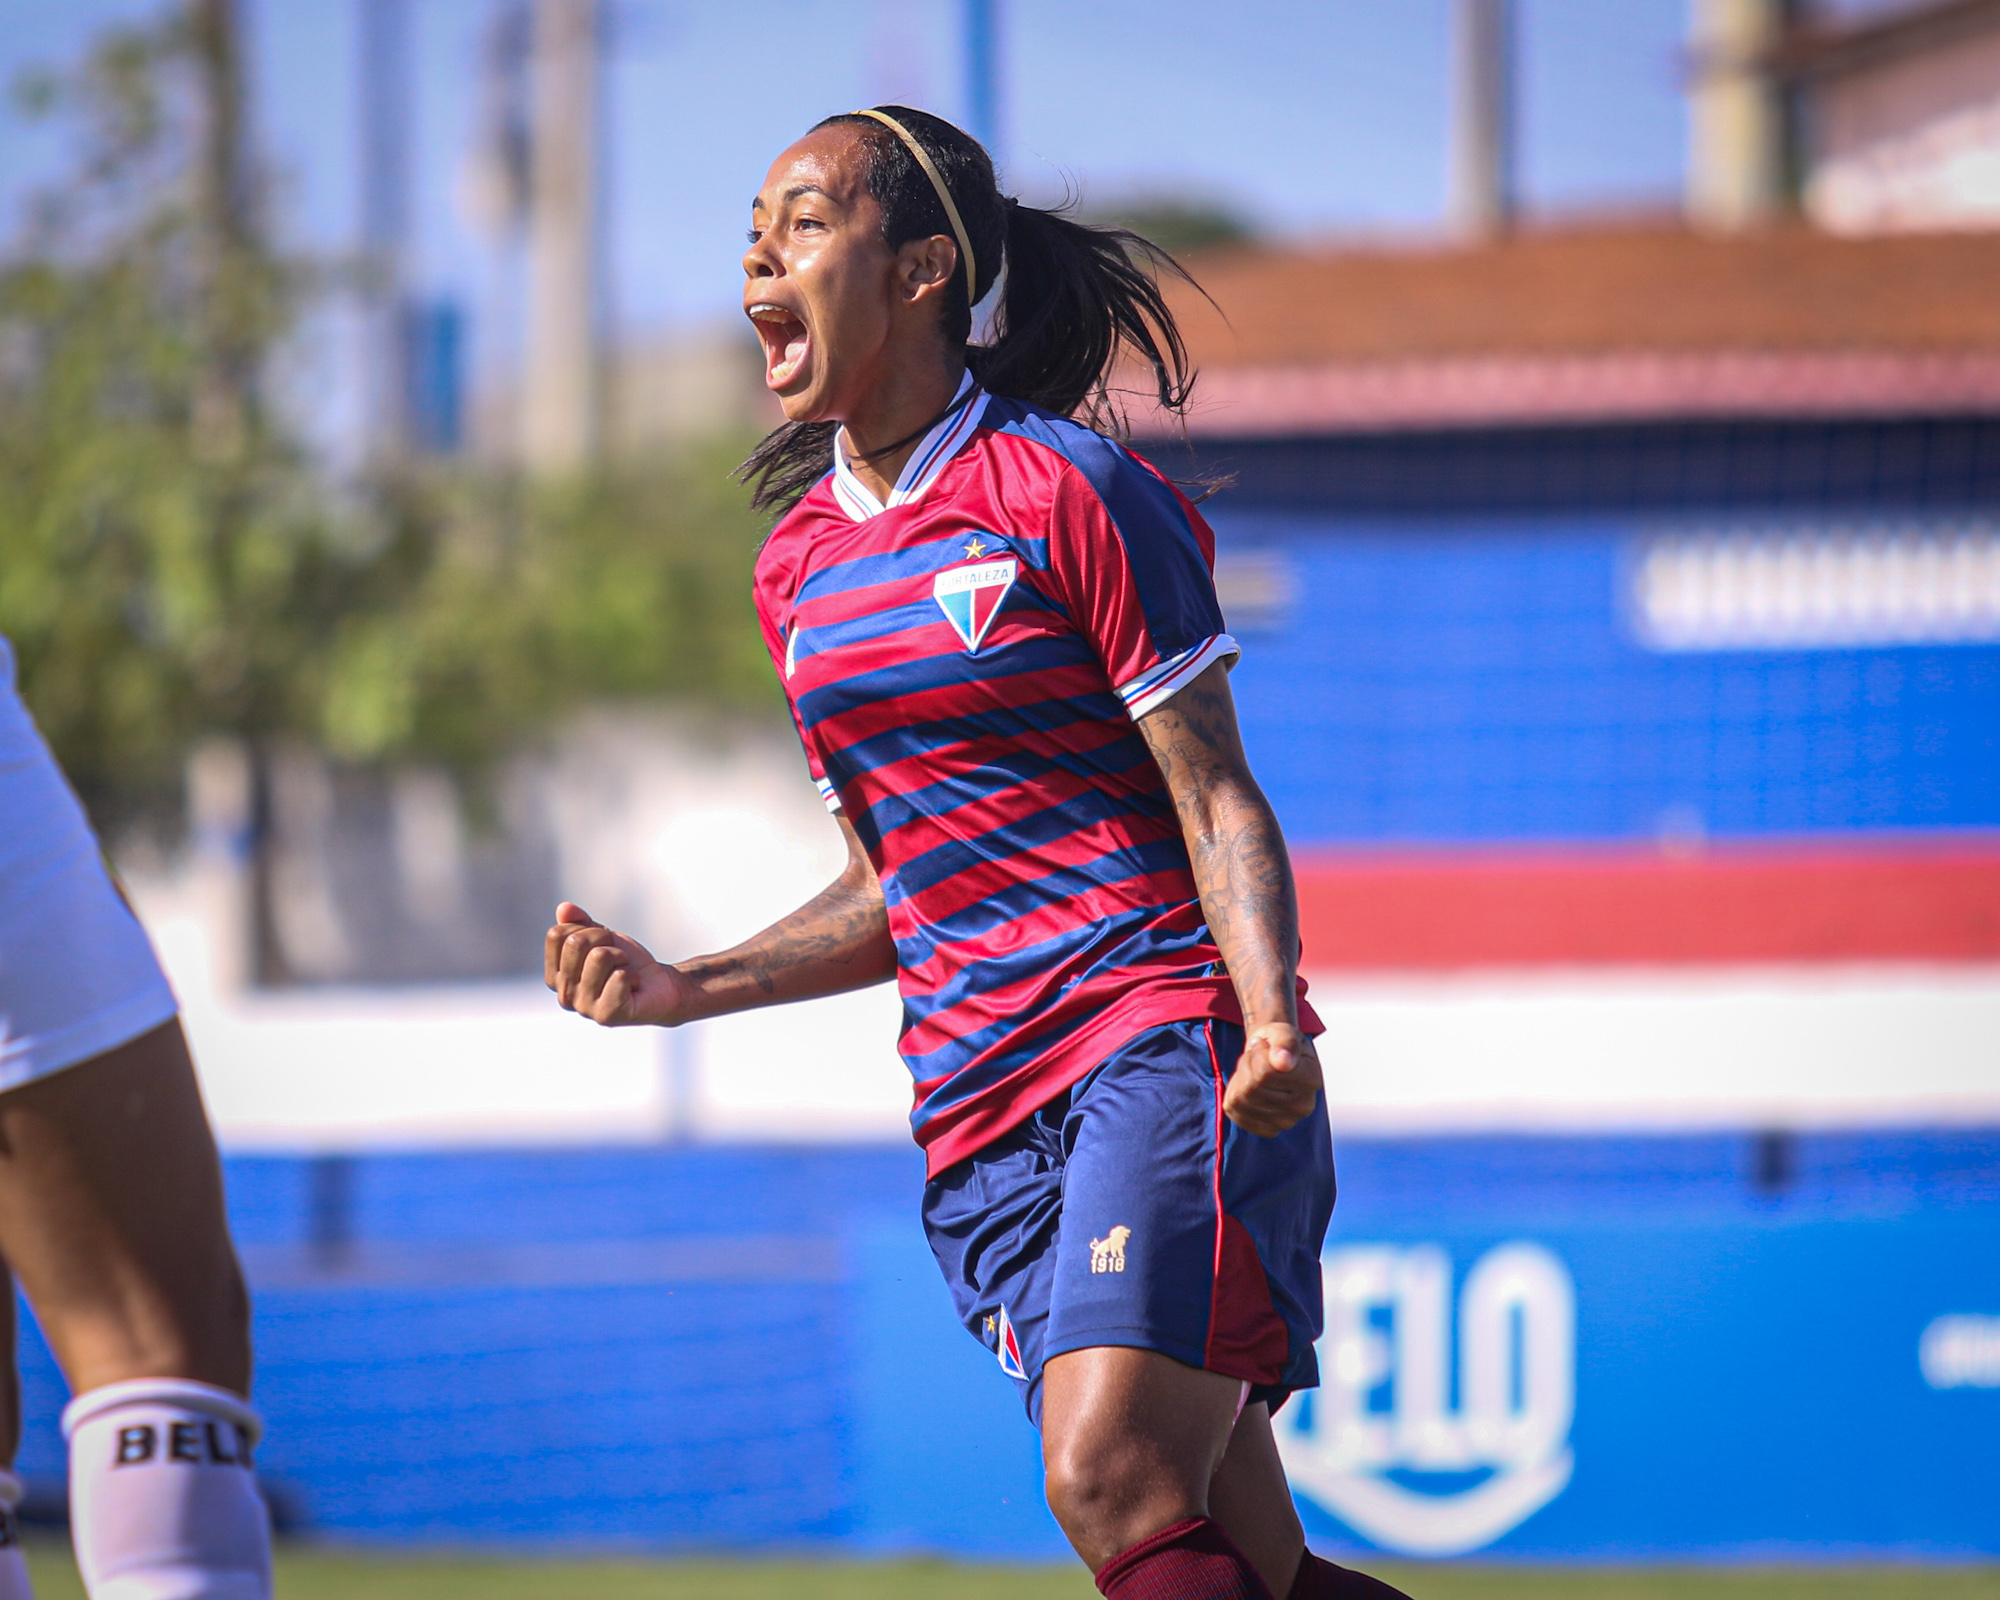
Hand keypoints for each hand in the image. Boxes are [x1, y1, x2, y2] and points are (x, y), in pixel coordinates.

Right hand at [544, 902, 692, 1026]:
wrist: (659, 985)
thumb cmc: (625, 961)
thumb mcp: (600, 936)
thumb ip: (579, 922)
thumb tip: (564, 908)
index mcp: (555, 977)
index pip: (556, 935)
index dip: (586, 929)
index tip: (601, 942)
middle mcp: (564, 996)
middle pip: (576, 943)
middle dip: (605, 940)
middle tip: (618, 956)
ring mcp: (584, 1008)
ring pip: (600, 956)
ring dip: (621, 958)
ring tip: (624, 971)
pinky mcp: (606, 1016)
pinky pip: (620, 976)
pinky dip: (633, 975)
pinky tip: (633, 987)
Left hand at [1223, 1023, 1322, 1135]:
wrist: (1273, 1057)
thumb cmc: (1279, 1043)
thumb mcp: (1283, 1032)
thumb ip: (1285, 1043)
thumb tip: (1284, 1062)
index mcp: (1311, 1080)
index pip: (1265, 1072)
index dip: (1257, 1053)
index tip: (1266, 1046)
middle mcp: (1303, 1107)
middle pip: (1253, 1086)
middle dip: (1248, 1065)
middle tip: (1258, 1058)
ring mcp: (1285, 1122)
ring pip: (1242, 1098)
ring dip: (1241, 1078)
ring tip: (1255, 1070)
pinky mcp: (1266, 1129)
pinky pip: (1235, 1109)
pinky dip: (1235, 1094)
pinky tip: (1249, 1088)